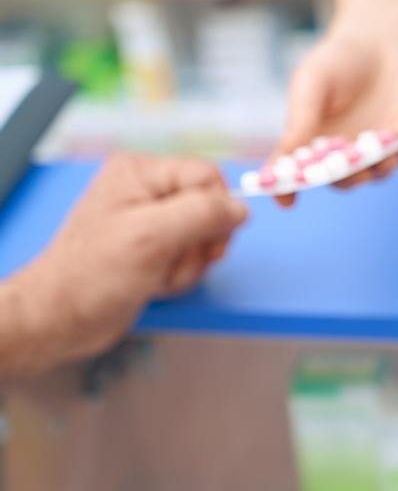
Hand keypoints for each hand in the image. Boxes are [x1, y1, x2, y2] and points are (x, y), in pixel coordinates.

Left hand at [7, 153, 245, 372]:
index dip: (214, 212)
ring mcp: (150, 222)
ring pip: (204, 238)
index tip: (198, 240)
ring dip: (188, 266)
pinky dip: (180, 276)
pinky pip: (191, 258)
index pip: (209, 178)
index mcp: (141, 172)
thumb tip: (241, 208)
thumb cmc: (92, 275)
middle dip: (199, 245)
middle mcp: (146, 191)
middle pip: (211, 210)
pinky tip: (154, 282)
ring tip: (156, 275)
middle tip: (169, 260)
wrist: (63, 318)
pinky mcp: (153, 249)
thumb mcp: (152, 236)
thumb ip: (202, 214)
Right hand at [274, 29, 397, 205]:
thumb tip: (284, 157)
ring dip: (370, 170)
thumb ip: (300, 118)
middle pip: (338, 181)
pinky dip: (397, 151)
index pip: (296, 174)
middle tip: (335, 172)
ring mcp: (374, 153)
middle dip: (336, 179)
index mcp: (311, 144)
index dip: (288, 189)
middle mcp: (342, 156)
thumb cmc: (338, 62)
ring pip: (371, 175)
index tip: (285, 201)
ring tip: (368, 158)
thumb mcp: (312, 83)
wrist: (382, 45)